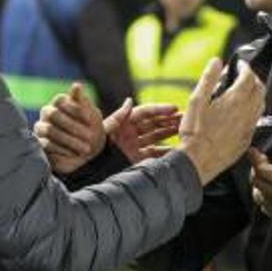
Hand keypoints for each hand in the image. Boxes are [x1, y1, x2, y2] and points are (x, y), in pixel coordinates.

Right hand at [35, 84, 104, 174]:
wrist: (89, 151)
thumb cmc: (91, 129)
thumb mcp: (92, 115)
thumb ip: (83, 102)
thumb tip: (77, 85)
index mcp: (59, 102)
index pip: (60, 100)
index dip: (75, 109)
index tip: (90, 120)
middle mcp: (47, 113)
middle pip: (53, 114)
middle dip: (73, 126)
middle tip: (90, 137)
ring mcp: (42, 128)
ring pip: (49, 130)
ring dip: (70, 140)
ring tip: (85, 148)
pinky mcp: (39, 144)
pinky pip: (47, 145)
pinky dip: (63, 149)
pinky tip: (75, 153)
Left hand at [35, 84, 182, 173]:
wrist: (84, 169)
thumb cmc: (89, 146)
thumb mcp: (102, 129)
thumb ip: (117, 116)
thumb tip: (130, 101)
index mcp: (123, 123)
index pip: (146, 113)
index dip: (160, 110)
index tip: (175, 109)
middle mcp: (131, 134)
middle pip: (155, 124)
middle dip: (170, 121)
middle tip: (187, 119)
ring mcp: (135, 148)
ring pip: (158, 139)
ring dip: (171, 135)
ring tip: (187, 132)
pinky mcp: (137, 162)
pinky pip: (155, 156)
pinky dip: (166, 153)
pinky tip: (178, 152)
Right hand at [178, 58, 264, 184]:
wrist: (199, 161)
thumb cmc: (195, 133)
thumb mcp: (196, 100)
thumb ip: (208, 79)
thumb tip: (216, 62)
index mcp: (235, 99)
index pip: (249, 76)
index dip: (245, 67)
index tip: (240, 64)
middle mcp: (246, 112)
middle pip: (259, 88)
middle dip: (253, 78)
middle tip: (244, 75)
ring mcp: (249, 126)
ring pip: (261, 103)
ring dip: (256, 93)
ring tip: (245, 91)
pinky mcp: (247, 138)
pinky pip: (256, 119)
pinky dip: (253, 109)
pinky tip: (243, 112)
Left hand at [249, 117, 271, 232]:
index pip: (261, 170)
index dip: (254, 159)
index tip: (253, 151)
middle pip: (257, 184)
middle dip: (256, 171)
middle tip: (262, 162)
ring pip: (260, 199)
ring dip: (259, 187)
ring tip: (266, 178)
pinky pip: (268, 211)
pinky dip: (266, 201)